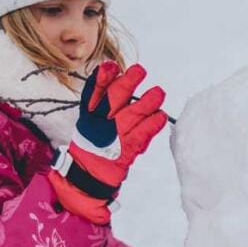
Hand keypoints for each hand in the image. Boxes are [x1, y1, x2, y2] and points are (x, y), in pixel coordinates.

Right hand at [49, 61, 167, 223]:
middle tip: (140, 71)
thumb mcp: (90, 123)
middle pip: (113, 100)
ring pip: (131, 116)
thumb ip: (101, 102)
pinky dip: (152, 126)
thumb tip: (115, 74)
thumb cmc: (93, 147)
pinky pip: (141, 136)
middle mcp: (99, 125)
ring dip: (146, 103)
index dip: (102, 79)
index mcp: (89, 116)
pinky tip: (161, 116)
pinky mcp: (125, 152)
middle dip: (127, 84)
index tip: (111, 66)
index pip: (94, 93)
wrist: (86, 179)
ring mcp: (113, 138)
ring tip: (159, 92)